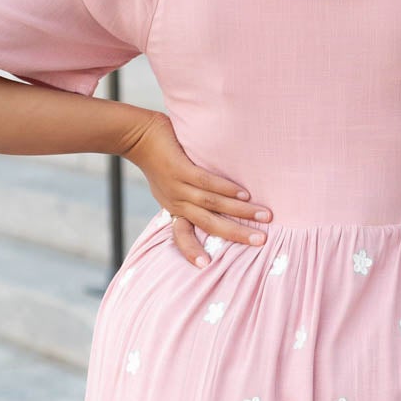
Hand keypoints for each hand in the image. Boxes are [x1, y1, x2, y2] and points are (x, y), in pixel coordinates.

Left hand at [124, 111, 271, 267]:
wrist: (136, 135)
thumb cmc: (158, 159)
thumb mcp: (169, 185)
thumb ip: (189, 196)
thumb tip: (216, 203)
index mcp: (174, 208)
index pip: (182, 235)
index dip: (191, 251)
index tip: (206, 266)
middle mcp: (176, 201)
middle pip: (209, 224)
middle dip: (237, 234)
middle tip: (261, 241)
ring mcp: (178, 186)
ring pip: (212, 204)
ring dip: (241, 212)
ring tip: (264, 216)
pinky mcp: (180, 169)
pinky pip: (207, 182)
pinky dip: (226, 189)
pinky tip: (244, 194)